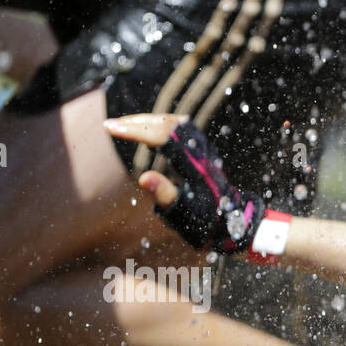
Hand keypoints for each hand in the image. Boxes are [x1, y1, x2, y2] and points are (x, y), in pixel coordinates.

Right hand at [104, 113, 267, 253]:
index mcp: (194, 167)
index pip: (161, 136)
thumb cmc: (208, 224)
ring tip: (126, 126)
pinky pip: (183, 129)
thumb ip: (165, 196)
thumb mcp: (185, 216)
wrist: (236, 225)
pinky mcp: (206, 153)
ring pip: (176, 123)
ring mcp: (206, 151)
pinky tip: (150, 130)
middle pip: (168, 124)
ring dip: (149, 121)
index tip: (109, 128)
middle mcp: (202, 154)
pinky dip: (162, 125)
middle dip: (137, 122)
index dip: (134, 130)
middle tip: (112, 125)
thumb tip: (145, 178)